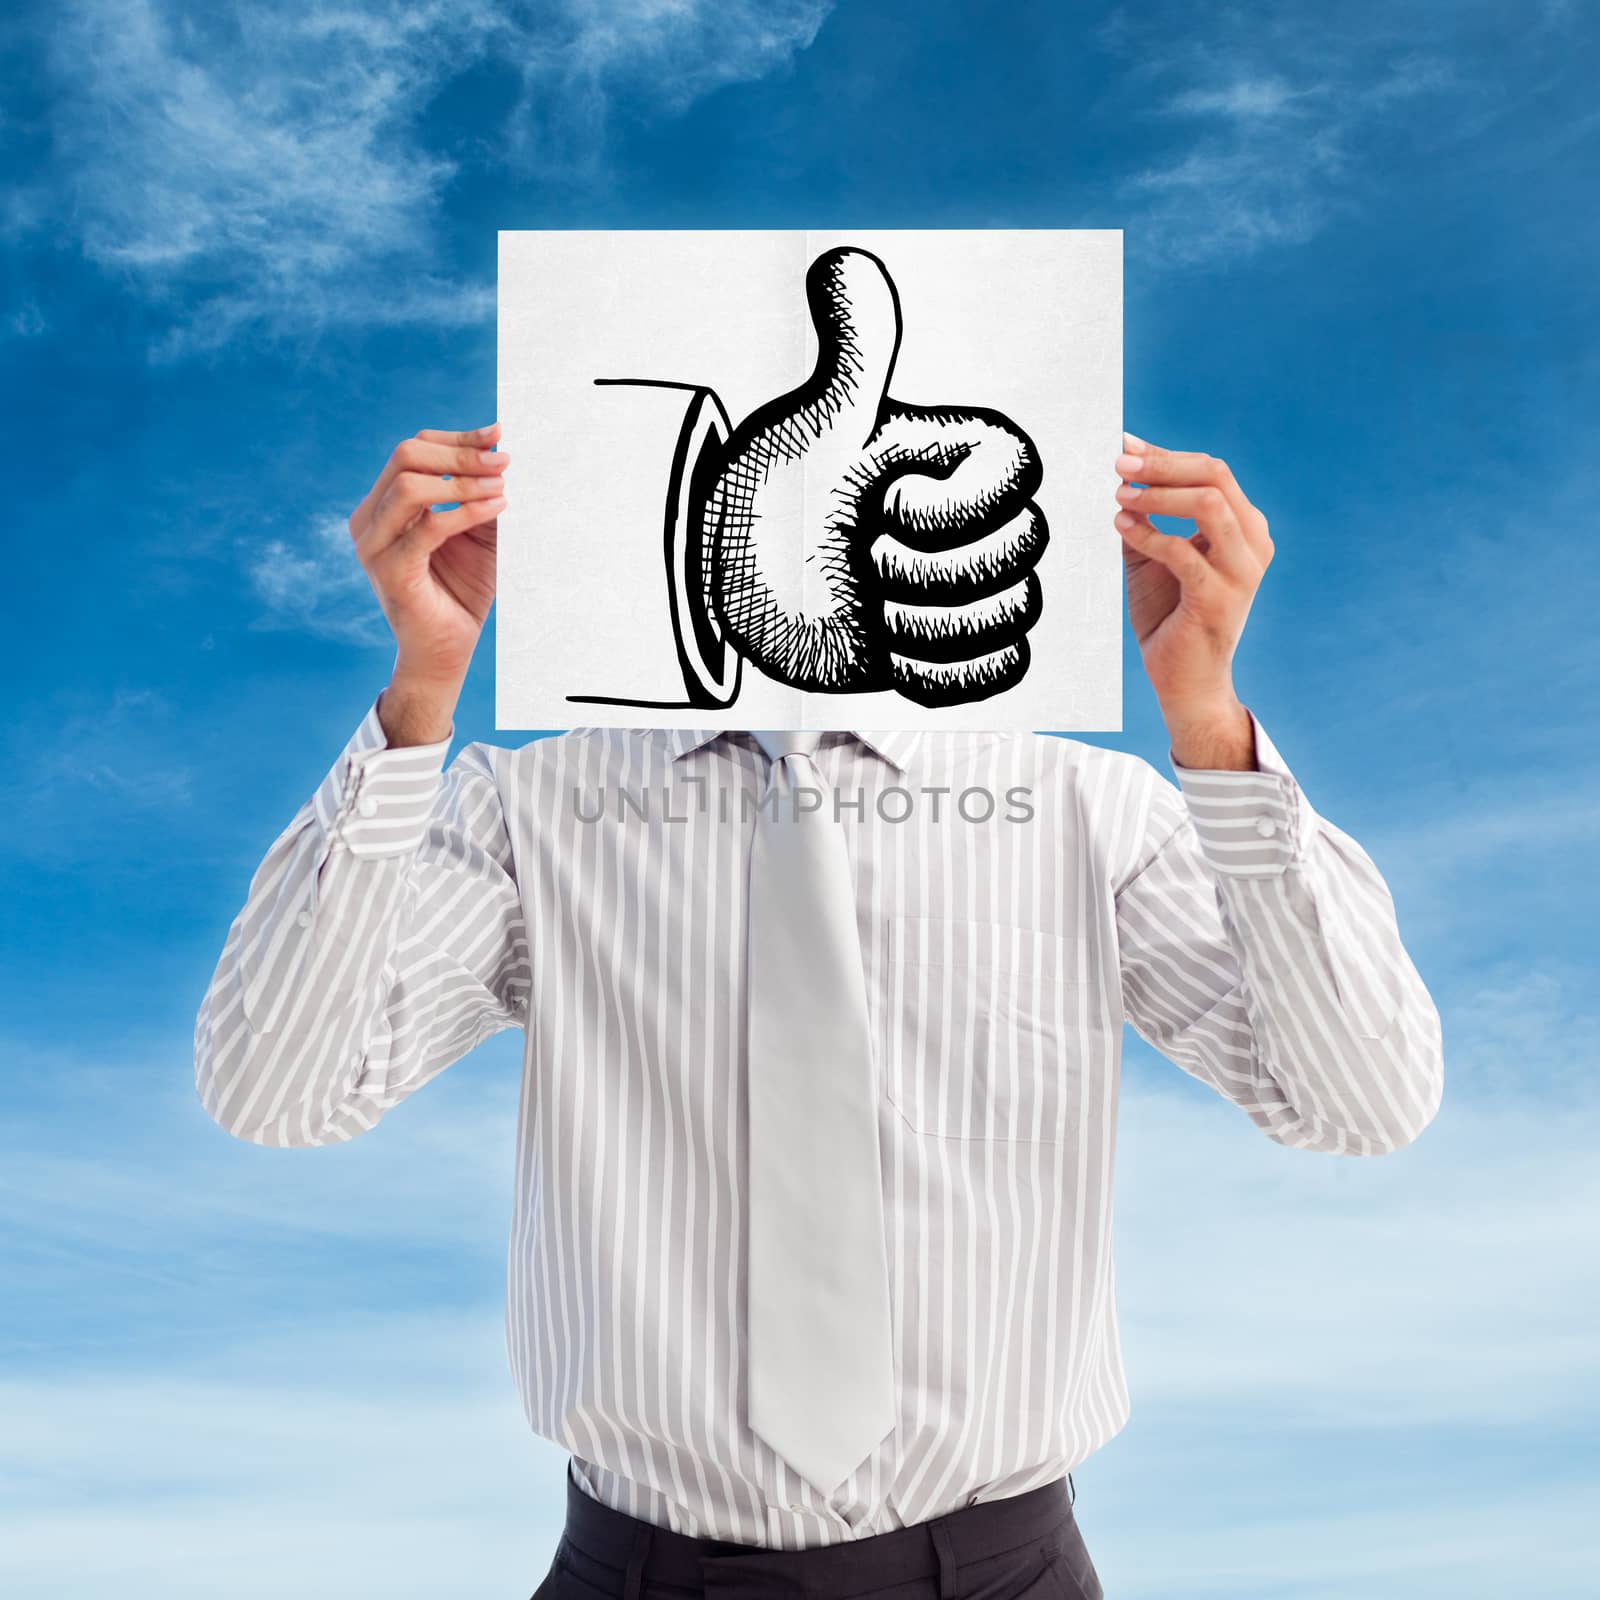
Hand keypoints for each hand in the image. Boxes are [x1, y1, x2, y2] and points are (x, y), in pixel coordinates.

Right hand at [349, 422, 508, 688]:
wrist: (448, 651)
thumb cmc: (462, 592)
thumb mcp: (479, 534)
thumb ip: (481, 495)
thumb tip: (500, 452)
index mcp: (384, 504)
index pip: (413, 450)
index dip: (457, 438)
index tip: (498, 435)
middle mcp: (370, 519)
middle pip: (407, 456)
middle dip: (461, 454)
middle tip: (504, 462)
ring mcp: (374, 545)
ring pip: (410, 486)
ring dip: (463, 481)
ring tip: (501, 488)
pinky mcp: (390, 571)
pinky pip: (427, 527)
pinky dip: (465, 512)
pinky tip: (495, 509)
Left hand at [694, 247, 1047, 706]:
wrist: (740, 590)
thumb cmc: (775, 500)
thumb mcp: (816, 430)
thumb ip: (854, 357)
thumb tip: (843, 261)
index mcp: (965, 465)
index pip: (1018, 486)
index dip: (948, 509)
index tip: (880, 505)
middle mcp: (984, 525)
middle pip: (1015, 561)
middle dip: (920, 573)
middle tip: (858, 561)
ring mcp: (974, 592)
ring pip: (1006, 620)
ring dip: (917, 624)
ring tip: (864, 605)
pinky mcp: (957, 653)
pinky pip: (994, 670)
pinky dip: (934, 670)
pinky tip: (883, 648)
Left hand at [1113, 433, 1272, 755]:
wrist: (1184, 680)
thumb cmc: (1169, 616)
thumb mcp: (1151, 556)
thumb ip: (1142, 516)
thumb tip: (1121, 470)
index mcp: (1243, 528)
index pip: (1211, 471)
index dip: (1166, 455)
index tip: (1124, 446)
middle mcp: (1252, 543)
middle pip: (1215, 476)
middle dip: (1163, 464)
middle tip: (1119, 463)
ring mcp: (1242, 570)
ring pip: (1209, 504)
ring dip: (1158, 495)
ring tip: (1120, 497)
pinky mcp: (1219, 598)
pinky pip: (1182, 552)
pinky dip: (1148, 534)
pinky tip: (1121, 528)